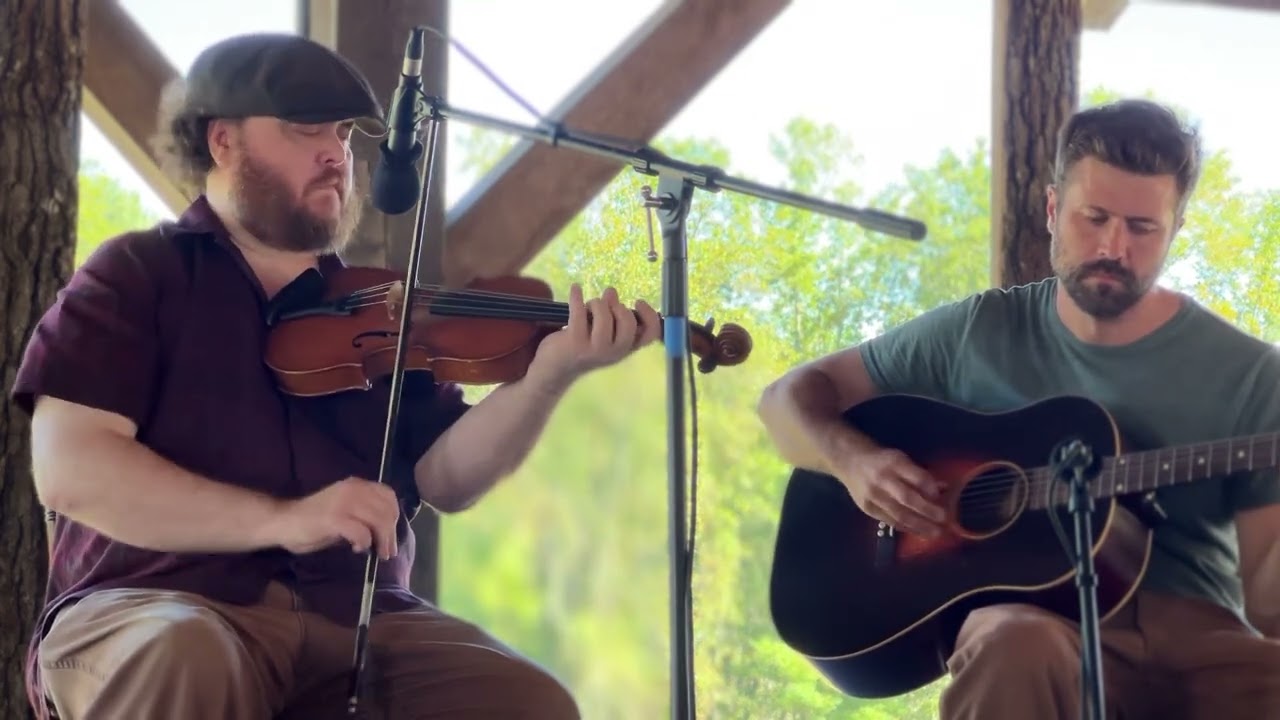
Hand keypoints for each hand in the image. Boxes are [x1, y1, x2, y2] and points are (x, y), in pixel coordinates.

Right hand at [268, 477, 400, 559]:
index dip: (394, 515)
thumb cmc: (313, 521)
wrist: (282, 522)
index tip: (391, 534)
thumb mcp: (345, 511)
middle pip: (387, 510)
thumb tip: (386, 531)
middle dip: (391, 534)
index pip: (388, 495)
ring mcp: (343, 502)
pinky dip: (364, 543)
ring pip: (379, 520)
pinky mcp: (334, 518)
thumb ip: (364, 514)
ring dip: (382, 540)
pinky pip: (361, 532)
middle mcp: (353, 489)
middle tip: (387, 552)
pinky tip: (357, 549)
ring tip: (377, 553)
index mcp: (356, 485)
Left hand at [526, 283, 662, 390]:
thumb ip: (611, 314)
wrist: (554, 370)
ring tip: (588, 306)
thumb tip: (611, 292)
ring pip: (604, 316)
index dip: (649, 315)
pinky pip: (579, 312)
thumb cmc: (582, 347)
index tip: (637, 302)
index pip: (651, 334)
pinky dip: (577, 297)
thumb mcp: (602, 334)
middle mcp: (614, 351)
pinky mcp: (575, 342)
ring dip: (596, 303)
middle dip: (617, 307)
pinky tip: (575, 288)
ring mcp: (595, 348)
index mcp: (625, 349)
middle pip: (628, 323)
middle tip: (605, 306)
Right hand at [837, 446, 946, 537]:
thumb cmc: (882, 460)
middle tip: (944, 520)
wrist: (850, 462)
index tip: (943, 499)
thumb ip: (919, 474)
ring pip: (899, 514)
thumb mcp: (901, 459)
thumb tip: (943, 490)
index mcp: (894, 462)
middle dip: (928, 511)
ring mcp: (873, 495)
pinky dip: (906, 528)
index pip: (917, 478)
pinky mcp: (867, 508)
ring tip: (935, 533)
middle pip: (908, 498)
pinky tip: (918, 532)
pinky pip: (890, 521)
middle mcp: (882, 479)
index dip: (931, 490)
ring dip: (920, 525)